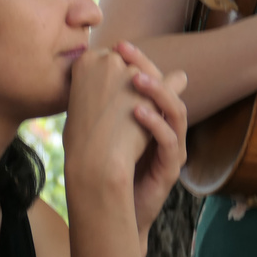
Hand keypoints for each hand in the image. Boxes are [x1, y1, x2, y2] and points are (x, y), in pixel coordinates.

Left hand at [61, 43, 186, 241]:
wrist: (112, 211)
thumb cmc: (105, 171)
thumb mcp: (98, 131)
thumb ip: (96, 105)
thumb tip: (79, 74)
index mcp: (150, 117)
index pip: (152, 80)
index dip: (139, 61)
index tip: (118, 44)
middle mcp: (165, 129)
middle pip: (168, 90)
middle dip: (148, 68)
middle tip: (127, 53)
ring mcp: (170, 147)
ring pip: (176, 112)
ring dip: (157, 92)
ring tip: (136, 80)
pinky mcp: (170, 167)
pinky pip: (170, 142)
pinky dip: (156, 125)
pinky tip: (138, 113)